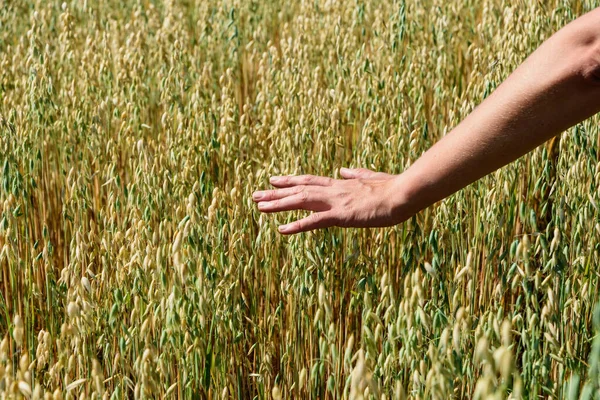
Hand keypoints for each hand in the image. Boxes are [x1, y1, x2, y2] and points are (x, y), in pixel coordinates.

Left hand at [252, 167, 409, 233]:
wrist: (404, 193)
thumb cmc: (393, 188)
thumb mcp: (371, 178)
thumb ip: (355, 174)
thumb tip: (342, 170)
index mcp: (340, 184)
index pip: (309, 181)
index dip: (290, 181)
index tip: (273, 180)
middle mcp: (334, 190)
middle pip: (299, 190)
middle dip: (275, 193)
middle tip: (255, 195)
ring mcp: (336, 202)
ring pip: (301, 201)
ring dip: (278, 204)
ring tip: (259, 207)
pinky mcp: (342, 215)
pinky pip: (314, 221)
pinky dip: (296, 225)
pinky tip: (281, 229)